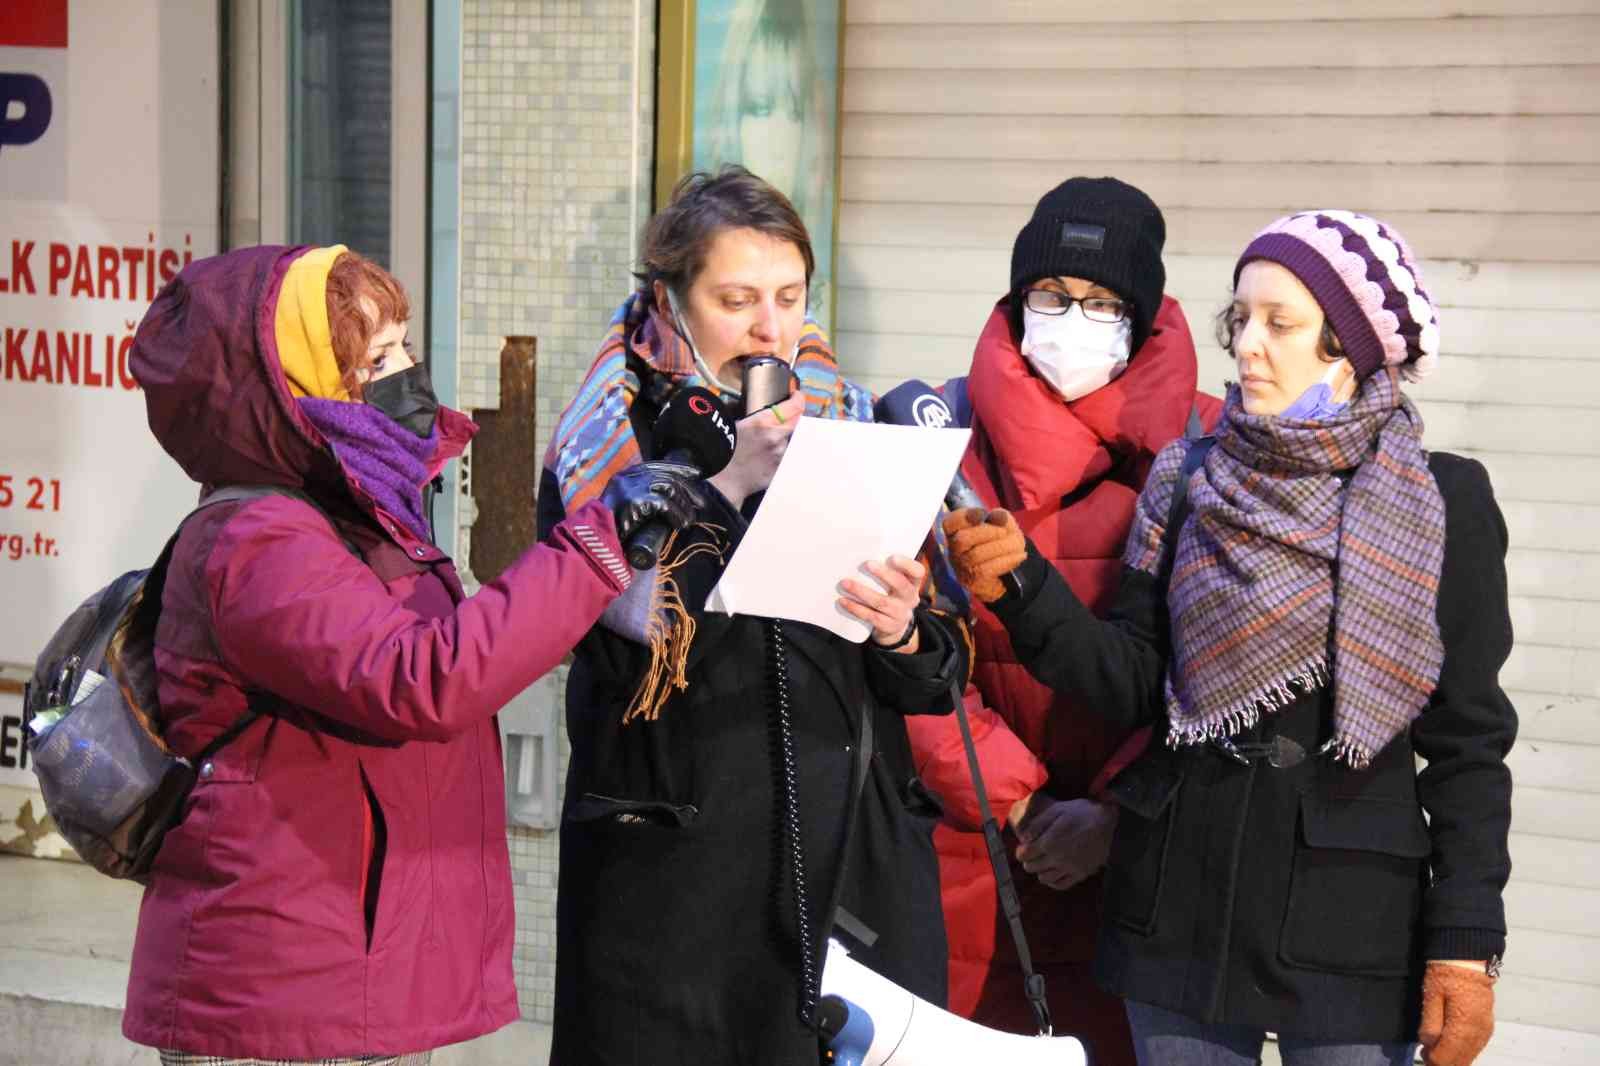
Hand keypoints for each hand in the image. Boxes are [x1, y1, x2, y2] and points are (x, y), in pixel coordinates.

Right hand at [600, 460, 705, 545]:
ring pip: (669, 488)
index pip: (656, 465)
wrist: (593, 543)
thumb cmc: (611, 531)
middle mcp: (626, 478)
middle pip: (666, 476)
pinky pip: (665, 505)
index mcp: (624, 477)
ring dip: (684, 505)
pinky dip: (677, 514)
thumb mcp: (624, 509)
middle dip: (688, 489)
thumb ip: (641, 499)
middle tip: (701, 503)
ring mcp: (630, 488)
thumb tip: (672, 498)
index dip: (679, 468)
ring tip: (689, 520)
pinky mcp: (634, 501)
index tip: (696, 473)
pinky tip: (681, 524)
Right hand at [708, 389, 805, 507]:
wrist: (723, 480)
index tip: (795, 396)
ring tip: (763, 443)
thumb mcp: (734, 424)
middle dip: (790, 418)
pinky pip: (784, 456)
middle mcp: (776, 438)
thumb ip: (751, 414)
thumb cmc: (722, 451)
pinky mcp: (780, 469)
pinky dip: (777, 454)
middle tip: (780, 418)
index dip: (797, 398)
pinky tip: (762, 457)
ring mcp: (780, 455)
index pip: (794, 406)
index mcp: (763, 423)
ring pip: (789, 440)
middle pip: (795, 422)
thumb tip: (754, 406)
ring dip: (781, 438)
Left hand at [838, 555, 925, 652]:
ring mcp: (900, 614)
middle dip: (884, 574)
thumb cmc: (890, 595)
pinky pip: (871, 616)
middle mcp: (910, 598)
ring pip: (881, 602)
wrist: (895, 626)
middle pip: (901, 585)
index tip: (892, 558)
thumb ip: (886, 571)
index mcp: (913, 583)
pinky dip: (856, 608)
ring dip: (861, 591)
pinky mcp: (889, 626)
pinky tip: (844, 601)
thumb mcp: (895, 584)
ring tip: (845, 583)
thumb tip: (860, 554)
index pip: (918, 572)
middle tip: (867, 564)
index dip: (907, 564)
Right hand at [942, 507, 1025, 602]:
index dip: (964, 516)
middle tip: (1005, 533)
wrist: (1005, 578)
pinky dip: (1006, 560)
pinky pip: (987, 569)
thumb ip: (1000, 517)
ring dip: (1001, 547)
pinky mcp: (973, 581)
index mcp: (957, 534)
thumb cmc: (999, 547)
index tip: (982, 514)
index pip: (950, 523)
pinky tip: (1019, 556)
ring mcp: (962, 568)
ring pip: (976, 554)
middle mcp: (954, 551)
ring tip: (1017, 545)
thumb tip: (999, 517)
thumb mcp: (1002, 528)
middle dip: (989, 532)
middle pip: (963, 539)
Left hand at [1011, 795, 1117, 890]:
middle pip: (1031, 868)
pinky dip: (1053, 881)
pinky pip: (1061, 885)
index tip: (1023, 848)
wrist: (1107, 822)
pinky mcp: (1081, 874)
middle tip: (1033, 854)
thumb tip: (1024, 838)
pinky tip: (1053, 872)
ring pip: (1044, 878)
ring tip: (1044, 862)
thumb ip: (1037, 824)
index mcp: (1049, 842)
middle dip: (1028, 861)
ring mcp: (1069, 868)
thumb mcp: (1057, 810)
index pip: (1024, 855)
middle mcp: (1057, 858)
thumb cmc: (1081, 812)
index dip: (1021, 852)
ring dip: (1040, 870)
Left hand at [1419, 961, 1495, 1065]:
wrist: (1469, 959)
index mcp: (1463, 1025)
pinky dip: (1464, 1051)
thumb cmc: (1447, 974)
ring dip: (1454, 1057)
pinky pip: (1476, 1046)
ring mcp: (1485, 1029)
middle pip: (1461, 1059)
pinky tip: (1454, 1048)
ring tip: (1437, 1051)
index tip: (1423, 1054)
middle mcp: (1478, 1031)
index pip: (1448, 1055)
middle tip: (1428, 1055)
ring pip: (1470, 1055)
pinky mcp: (1487, 1025)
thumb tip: (1428, 1044)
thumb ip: (1430, 1022)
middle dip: (1444, 1061)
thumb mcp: (1431, 995)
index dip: (1434, 1059)